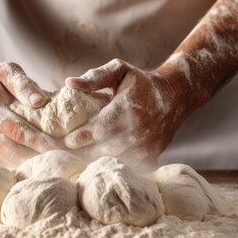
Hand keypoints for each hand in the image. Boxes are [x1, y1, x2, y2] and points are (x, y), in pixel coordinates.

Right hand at [0, 62, 58, 166]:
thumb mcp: (7, 71)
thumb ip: (23, 84)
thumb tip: (40, 101)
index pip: (18, 131)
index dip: (40, 141)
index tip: (61, 146)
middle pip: (16, 152)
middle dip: (41, 156)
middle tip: (66, 159)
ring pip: (12, 162)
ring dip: (35, 164)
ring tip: (58, 161)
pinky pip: (8, 165)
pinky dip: (26, 165)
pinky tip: (42, 162)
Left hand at [64, 59, 188, 164]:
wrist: (175, 98)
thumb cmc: (140, 83)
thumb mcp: (119, 70)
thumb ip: (94, 77)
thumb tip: (69, 83)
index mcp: (128, 109)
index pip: (96, 130)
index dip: (77, 138)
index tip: (64, 140)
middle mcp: (137, 132)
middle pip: (100, 150)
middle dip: (78, 152)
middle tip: (62, 151)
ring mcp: (145, 149)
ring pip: (110, 161)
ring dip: (92, 159)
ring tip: (76, 156)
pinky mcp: (150, 159)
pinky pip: (123, 167)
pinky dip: (109, 164)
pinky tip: (97, 160)